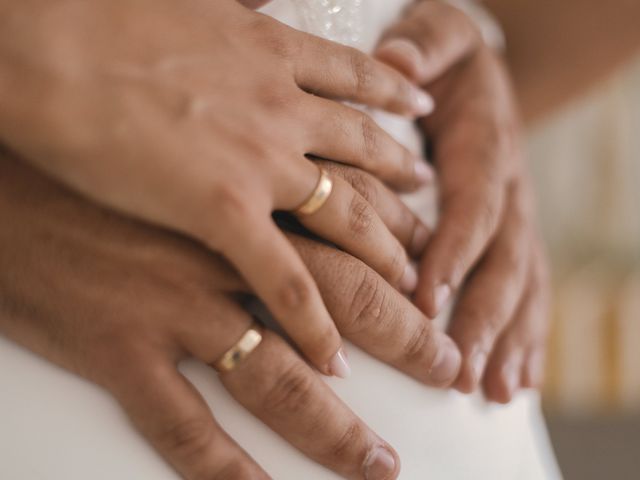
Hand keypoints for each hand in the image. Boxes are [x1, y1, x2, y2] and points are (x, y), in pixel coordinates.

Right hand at [0, 0, 435, 376]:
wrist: (49, 45)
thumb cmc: (98, 14)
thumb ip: (234, 7)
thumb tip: (254, 1)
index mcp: (269, 56)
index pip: (353, 81)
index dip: (392, 94)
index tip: (420, 110)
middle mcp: (281, 110)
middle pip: (365, 153)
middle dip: (404, 178)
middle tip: (430, 197)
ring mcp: (259, 165)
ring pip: (348, 219)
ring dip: (386, 252)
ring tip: (413, 277)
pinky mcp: (222, 213)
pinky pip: (285, 281)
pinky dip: (314, 322)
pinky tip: (337, 354)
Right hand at [0, 151, 459, 478]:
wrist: (8, 173)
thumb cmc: (98, 162)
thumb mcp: (187, 157)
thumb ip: (250, 183)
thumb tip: (297, 206)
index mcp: (243, 198)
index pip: (351, 232)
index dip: (408, 267)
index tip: (439, 298)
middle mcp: (225, 252)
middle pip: (342, 302)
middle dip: (406, 338)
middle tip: (450, 371)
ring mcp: (174, 302)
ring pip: (276, 377)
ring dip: (333, 429)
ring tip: (378, 464)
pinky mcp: (118, 344)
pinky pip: (178, 422)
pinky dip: (220, 467)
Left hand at [374, 1, 550, 401]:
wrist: (478, 72)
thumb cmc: (446, 55)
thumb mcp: (439, 32)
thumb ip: (424, 44)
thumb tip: (399, 60)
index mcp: (487, 147)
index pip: (473, 205)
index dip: (454, 252)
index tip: (427, 300)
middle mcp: (509, 188)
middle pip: (502, 259)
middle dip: (482, 317)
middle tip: (460, 373)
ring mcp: (514, 216)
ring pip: (519, 283)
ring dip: (506, 339)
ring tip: (492, 391)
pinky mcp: (509, 234)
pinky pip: (525, 288)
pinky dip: (523, 336)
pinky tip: (517, 380)